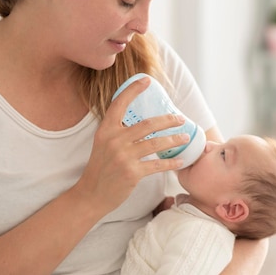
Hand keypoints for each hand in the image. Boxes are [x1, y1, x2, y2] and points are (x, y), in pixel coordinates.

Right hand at [73, 76, 188, 214]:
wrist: (90, 194)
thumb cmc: (101, 167)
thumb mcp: (103, 143)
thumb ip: (118, 131)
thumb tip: (141, 120)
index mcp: (106, 130)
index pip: (119, 104)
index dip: (133, 90)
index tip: (146, 80)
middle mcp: (114, 140)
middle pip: (148, 124)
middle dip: (168, 120)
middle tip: (180, 118)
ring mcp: (123, 156)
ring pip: (156, 143)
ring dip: (174, 140)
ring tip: (185, 137)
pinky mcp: (132, 173)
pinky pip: (157, 164)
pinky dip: (171, 163)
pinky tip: (180, 160)